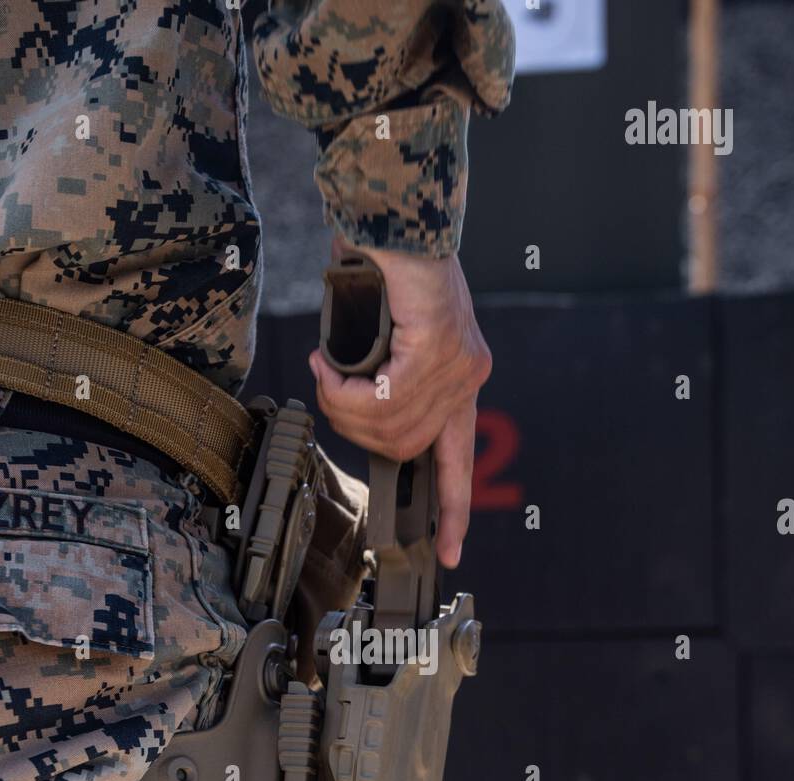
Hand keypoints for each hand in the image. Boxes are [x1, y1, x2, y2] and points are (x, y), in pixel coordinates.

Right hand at [309, 239, 491, 567]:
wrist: (399, 214)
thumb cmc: (390, 266)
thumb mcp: (390, 335)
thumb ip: (382, 375)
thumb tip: (353, 400)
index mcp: (461, 380)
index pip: (460, 461)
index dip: (453, 511)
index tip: (448, 552)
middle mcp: (467, 377)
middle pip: (404, 446)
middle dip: (354, 430)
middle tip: (329, 391)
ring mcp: (455, 364)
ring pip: (387, 425)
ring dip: (342, 407)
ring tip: (327, 373)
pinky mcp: (436, 348)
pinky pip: (381, 397)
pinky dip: (344, 389)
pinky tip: (329, 367)